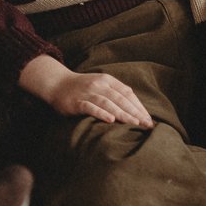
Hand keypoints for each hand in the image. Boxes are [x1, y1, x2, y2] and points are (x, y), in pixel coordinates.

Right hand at [18, 54, 153, 127]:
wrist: (56, 83)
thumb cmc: (81, 88)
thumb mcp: (100, 85)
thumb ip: (115, 93)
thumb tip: (136, 109)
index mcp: (107, 80)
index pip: (127, 93)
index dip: (139, 106)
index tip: (149, 119)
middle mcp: (98, 84)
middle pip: (120, 98)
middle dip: (135, 112)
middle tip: (147, 124)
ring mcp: (87, 92)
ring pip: (108, 103)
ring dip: (122, 113)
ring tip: (134, 123)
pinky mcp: (76, 102)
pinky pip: (90, 107)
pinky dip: (101, 113)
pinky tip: (110, 120)